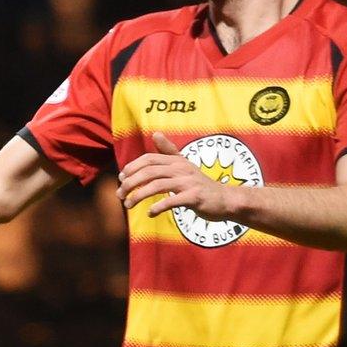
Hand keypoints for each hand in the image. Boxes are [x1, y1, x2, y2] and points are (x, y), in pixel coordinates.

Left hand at [118, 131, 245, 218]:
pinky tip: (150, 213)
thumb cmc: (199, 184)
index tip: (120, 179)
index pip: (148, 159)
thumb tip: (155, 133)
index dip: (131, 168)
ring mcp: (189, 182)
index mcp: (177, 161)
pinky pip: (172, 201)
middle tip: (120, 195)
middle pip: (149, 171)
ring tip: (129, 205)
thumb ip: (168, 152)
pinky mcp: (195, 197)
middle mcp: (182, 168)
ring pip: (157, 185)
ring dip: (139, 196)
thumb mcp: (184, 166)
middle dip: (130, 183)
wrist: (225, 199)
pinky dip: (158, 207)